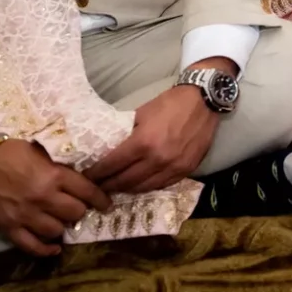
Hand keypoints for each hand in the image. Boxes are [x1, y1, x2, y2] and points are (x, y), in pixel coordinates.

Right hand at [0, 130, 111, 256]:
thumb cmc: (11, 152)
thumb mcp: (42, 152)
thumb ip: (60, 167)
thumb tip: (82, 176)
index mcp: (54, 175)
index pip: (87, 191)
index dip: (100, 199)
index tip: (105, 204)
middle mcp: (43, 197)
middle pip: (75, 213)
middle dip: (80, 211)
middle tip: (78, 209)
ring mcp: (25, 215)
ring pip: (56, 231)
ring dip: (62, 227)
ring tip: (62, 221)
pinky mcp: (9, 227)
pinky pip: (31, 246)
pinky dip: (45, 250)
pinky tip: (54, 248)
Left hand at [83, 76, 222, 194]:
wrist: (204, 101)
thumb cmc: (170, 103)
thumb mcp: (141, 113)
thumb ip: (127, 133)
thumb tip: (110, 147)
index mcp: (143, 143)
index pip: (112, 165)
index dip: (96, 173)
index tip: (86, 177)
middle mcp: (157, 160)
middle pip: (125, 181)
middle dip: (108, 185)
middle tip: (97, 186)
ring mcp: (173, 168)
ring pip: (143, 187)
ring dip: (126, 189)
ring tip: (116, 188)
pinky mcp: (186, 170)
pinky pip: (161, 185)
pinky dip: (146, 187)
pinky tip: (138, 185)